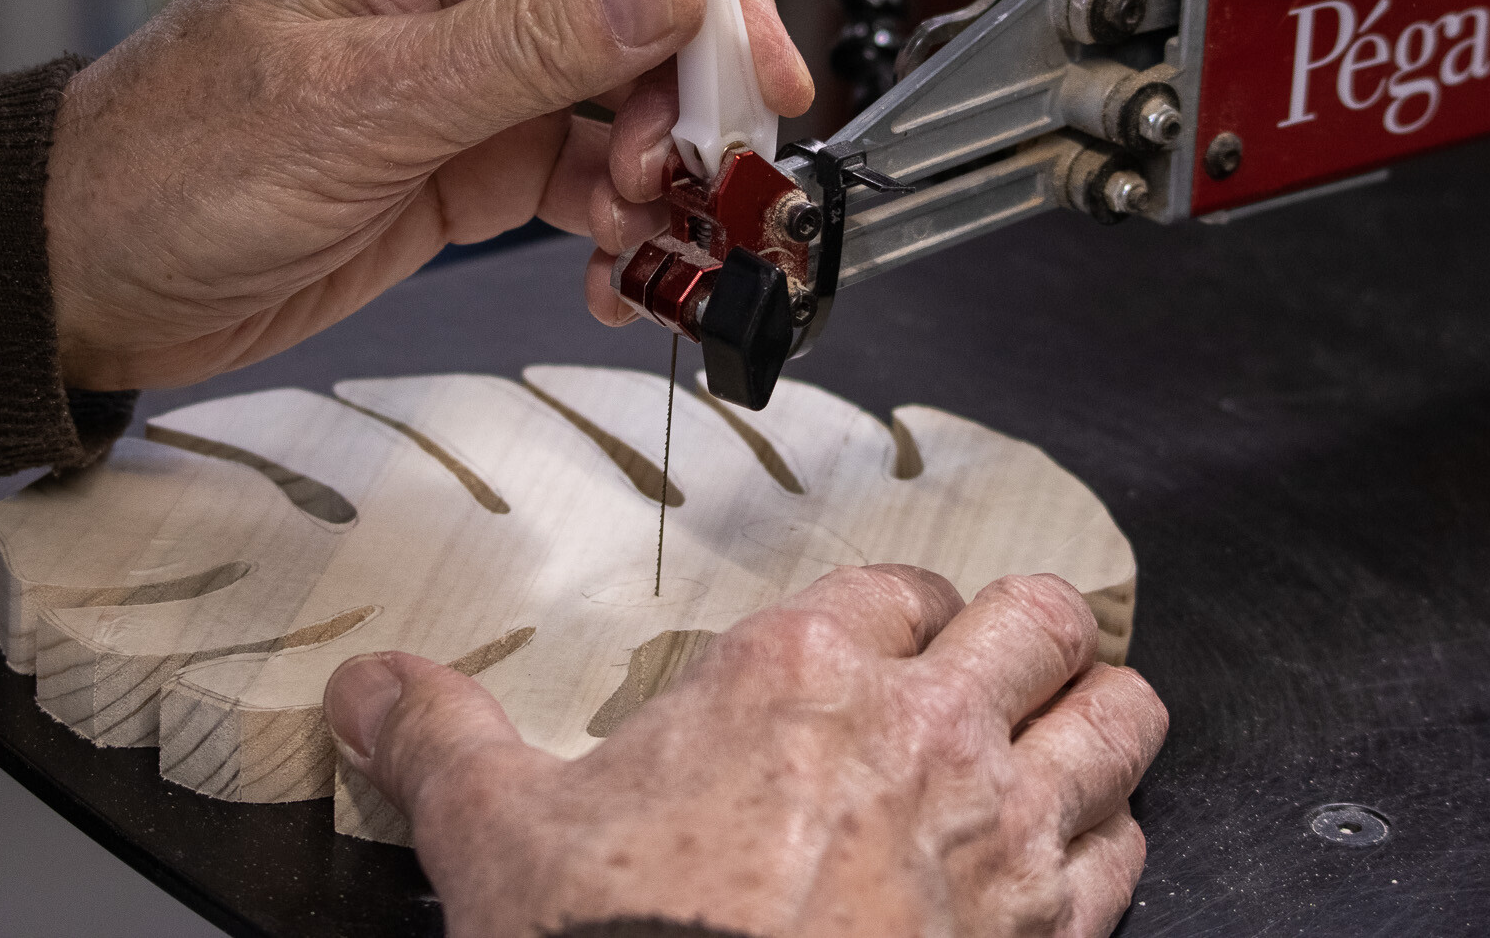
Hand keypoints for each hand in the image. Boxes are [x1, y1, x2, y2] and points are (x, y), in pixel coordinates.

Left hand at [46, 0, 812, 389]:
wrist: (92, 282)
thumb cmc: (171, 166)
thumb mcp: (358, 103)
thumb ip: (526, 44)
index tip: (748, 58)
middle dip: (696, 81)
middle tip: (710, 167)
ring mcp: (480, 67)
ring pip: (636, 89)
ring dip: (667, 163)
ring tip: (647, 229)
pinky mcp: (482, 154)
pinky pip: (596, 175)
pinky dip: (626, 225)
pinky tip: (618, 275)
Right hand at [323, 566, 1167, 937]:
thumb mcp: (496, 835)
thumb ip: (436, 738)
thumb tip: (364, 691)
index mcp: (796, 673)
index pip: (901, 586)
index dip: (904, 609)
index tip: (889, 639)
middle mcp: (920, 726)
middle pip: (1039, 619)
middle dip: (1031, 633)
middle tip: (1002, 662)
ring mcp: (998, 826)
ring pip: (1118, 718)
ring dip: (1097, 719)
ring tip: (1070, 730)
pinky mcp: (1046, 927)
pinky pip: (1126, 848)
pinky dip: (1109, 841)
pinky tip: (1074, 855)